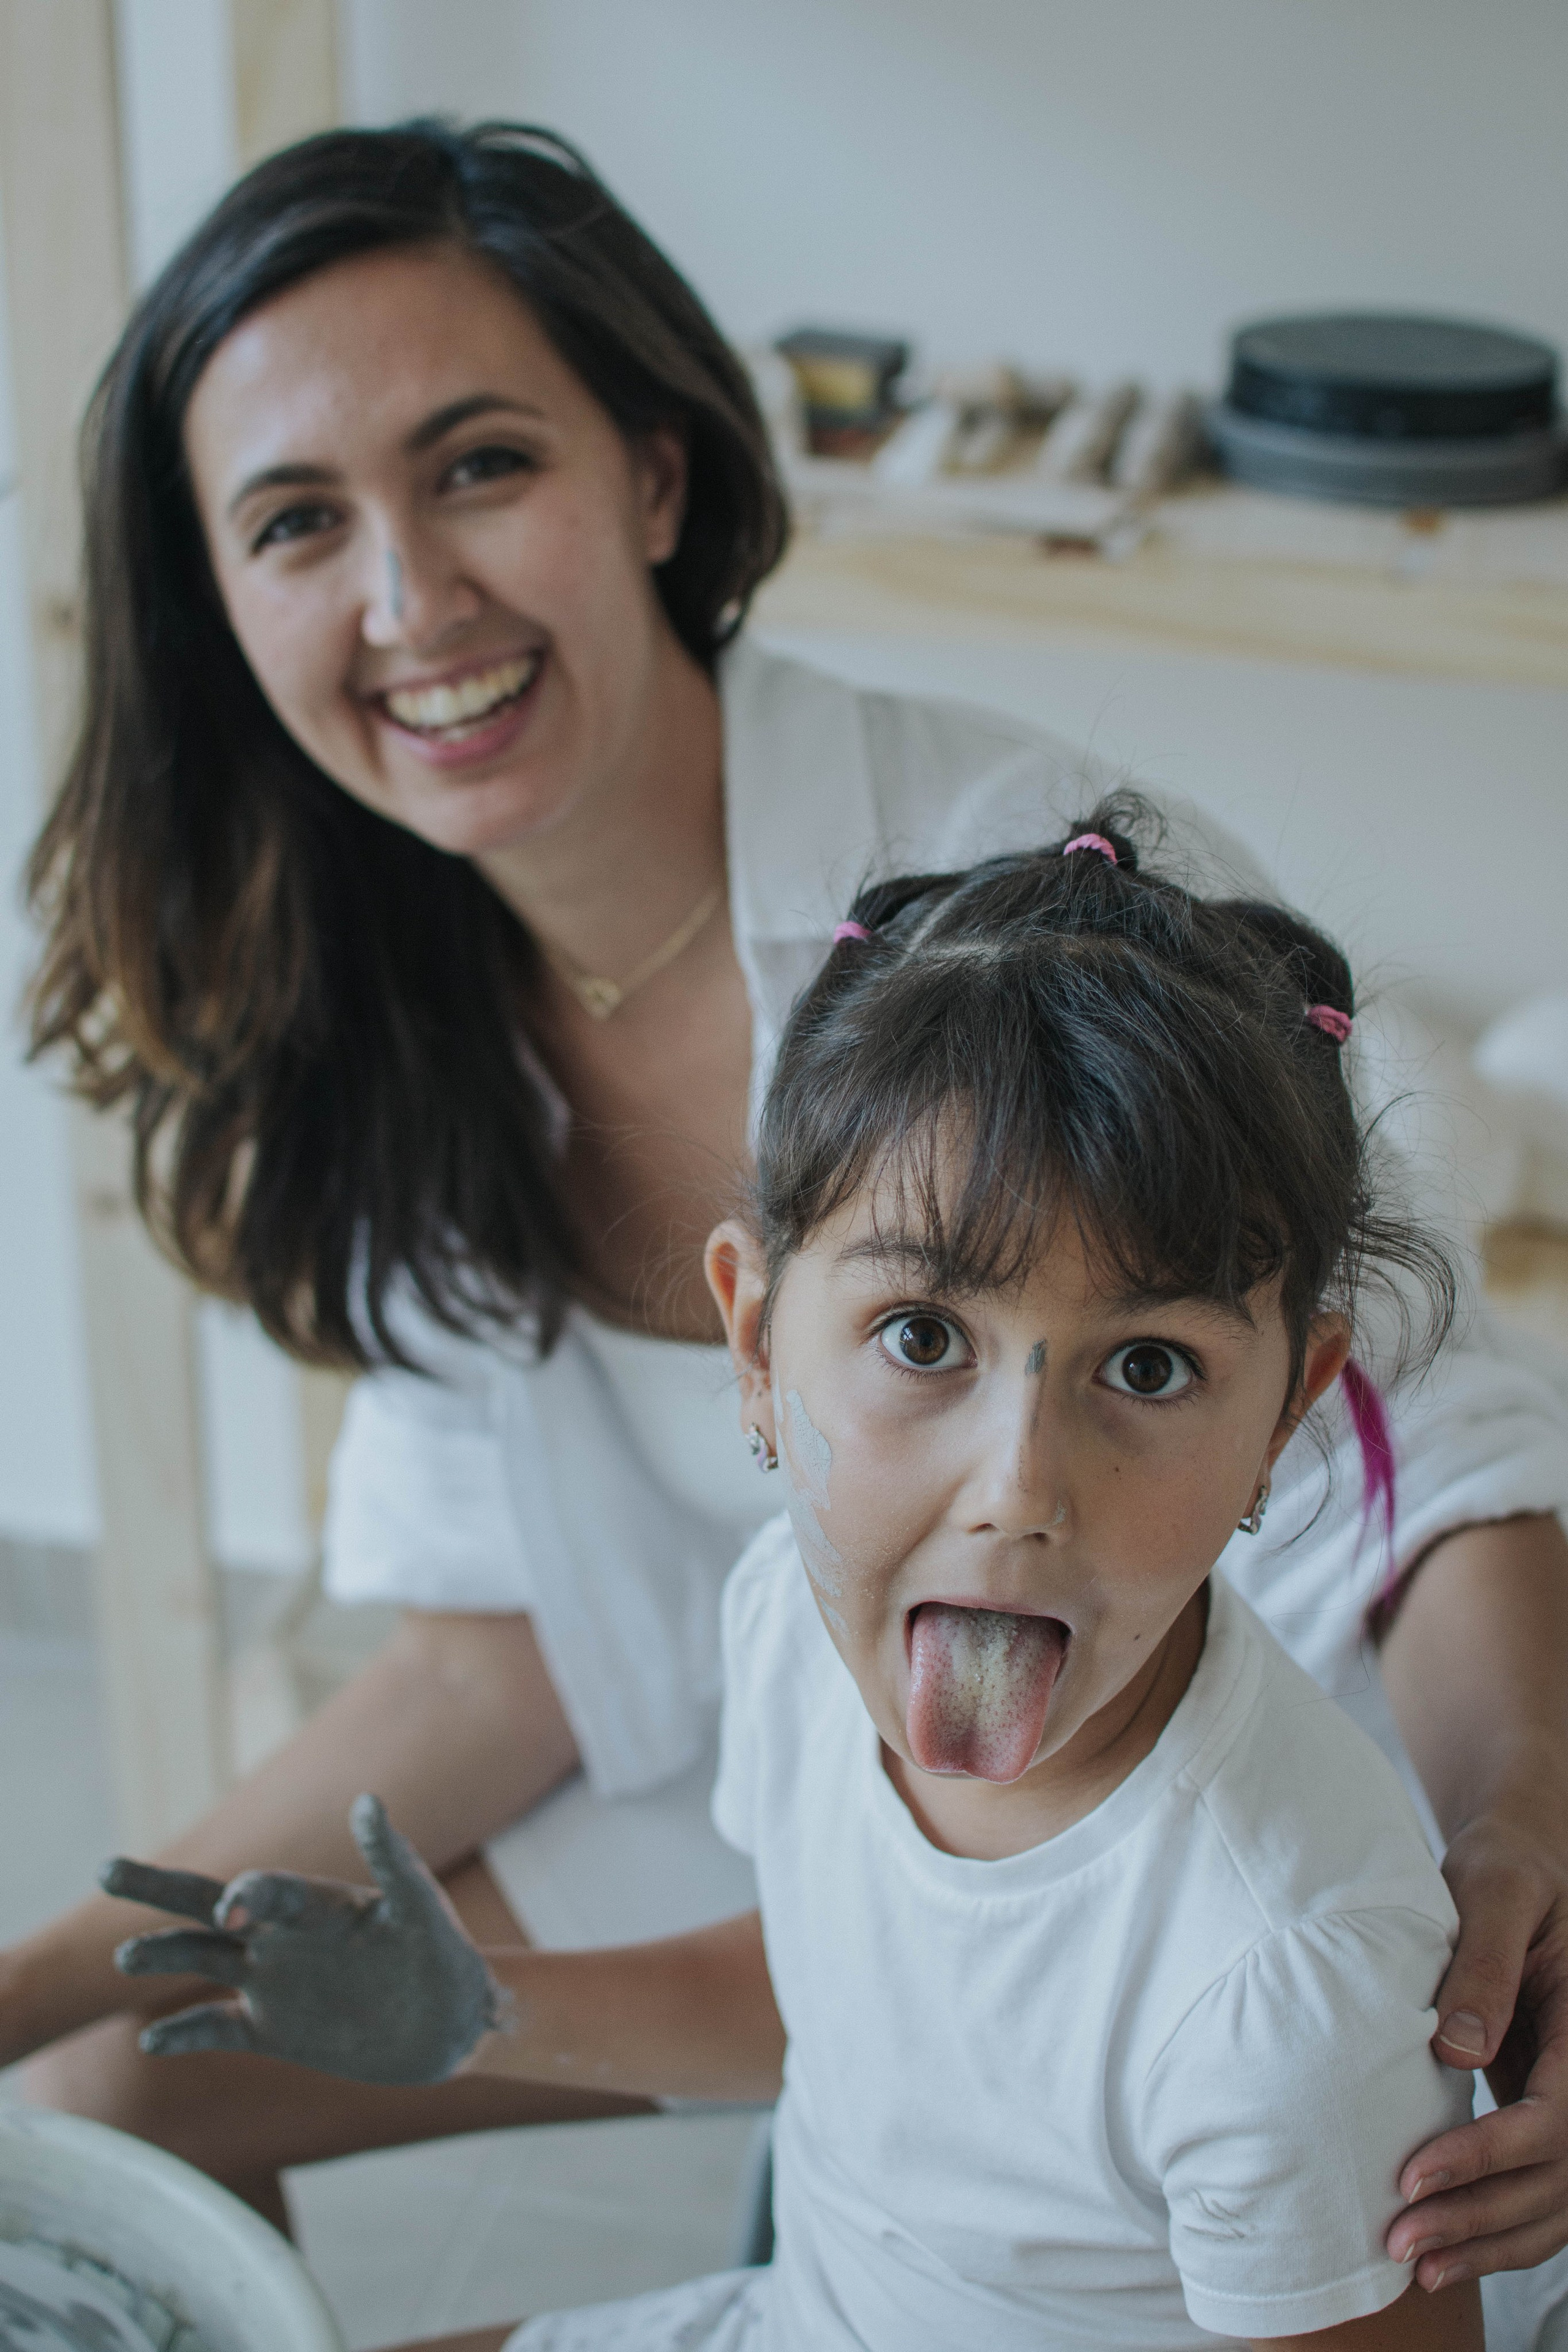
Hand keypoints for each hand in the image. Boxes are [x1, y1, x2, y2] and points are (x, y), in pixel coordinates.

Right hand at [104, 1795, 507, 2085]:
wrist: (455, 2024)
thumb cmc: (446, 1957)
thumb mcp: (423, 1910)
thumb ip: (394, 1859)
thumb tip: (368, 1800)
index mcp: (317, 1907)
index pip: (267, 1891)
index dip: (247, 1894)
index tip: (233, 1908)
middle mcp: (284, 1939)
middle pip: (208, 1908)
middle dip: (159, 1888)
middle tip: (107, 1868)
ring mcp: (276, 1984)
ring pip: (204, 1961)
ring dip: (165, 1956)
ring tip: (125, 1955)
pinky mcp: (276, 2033)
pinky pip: (218, 2028)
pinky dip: (185, 2034)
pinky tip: (148, 2044)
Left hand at [1387, 1801, 1567, 2289]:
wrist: (1522, 1868)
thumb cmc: (1505, 1869)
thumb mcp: (1493, 1891)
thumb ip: (1481, 1965)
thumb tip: (1454, 2051)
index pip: (1554, 2119)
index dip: (1488, 2156)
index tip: (1414, 2175)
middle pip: (1558, 2178)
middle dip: (1480, 2216)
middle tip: (1399, 2240)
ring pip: (1556, 2203)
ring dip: (1489, 2241)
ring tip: (1413, 2264)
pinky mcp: (1551, 2114)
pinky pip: (1541, 2192)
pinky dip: (1497, 2229)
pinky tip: (1442, 2250)